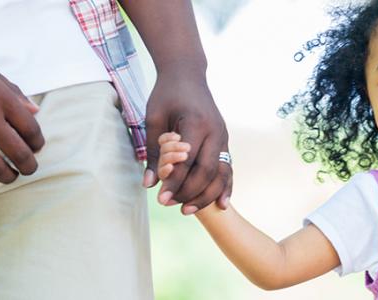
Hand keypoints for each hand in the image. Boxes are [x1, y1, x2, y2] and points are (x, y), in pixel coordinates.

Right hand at [0, 31, 43, 182]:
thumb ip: (15, 94)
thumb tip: (35, 111)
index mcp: (2, 99)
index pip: (31, 130)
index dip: (38, 143)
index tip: (36, 146)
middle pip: (19, 154)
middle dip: (29, 166)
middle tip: (29, 168)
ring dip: (8, 176)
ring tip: (10, 175)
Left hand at [143, 70, 231, 214]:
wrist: (187, 74)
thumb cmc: (166, 94)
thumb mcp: (153, 119)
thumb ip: (154, 152)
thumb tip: (149, 184)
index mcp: (196, 123)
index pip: (187, 161)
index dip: (175, 182)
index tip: (160, 198)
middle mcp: (215, 131)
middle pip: (207, 171)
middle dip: (189, 192)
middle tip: (170, 205)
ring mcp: (223, 136)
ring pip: (221, 173)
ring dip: (206, 194)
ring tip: (187, 210)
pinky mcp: (225, 141)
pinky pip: (228, 168)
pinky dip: (225, 187)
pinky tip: (221, 204)